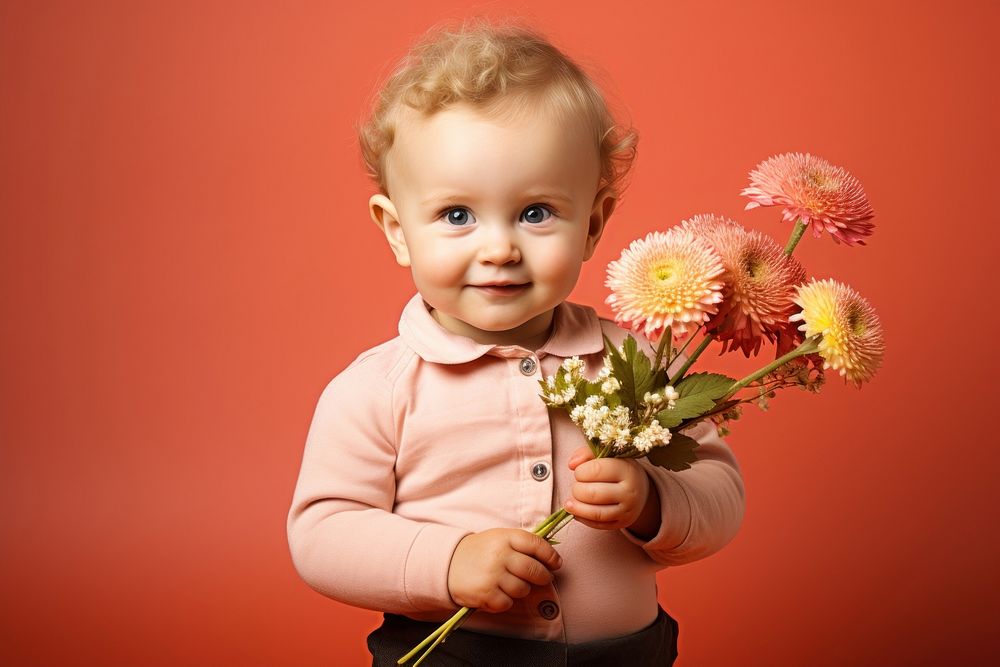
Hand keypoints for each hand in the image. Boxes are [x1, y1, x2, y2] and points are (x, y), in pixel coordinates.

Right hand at [447, 528, 561, 612]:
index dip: (551, 556)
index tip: (556, 563)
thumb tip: (552, 557)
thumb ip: (522, 544)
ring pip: (523, 589)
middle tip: (543, 578)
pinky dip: (506, 601)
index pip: (537, 545)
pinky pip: (508, 603)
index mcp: (505, 537)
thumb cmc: (481, 551)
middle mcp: (499, 555)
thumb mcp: (499, 538)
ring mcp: (492, 575)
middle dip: (543, 576)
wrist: (449, 563)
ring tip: (511, 583)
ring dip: (522, 589)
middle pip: (534, 570)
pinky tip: (498, 592)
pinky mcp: (485, 594)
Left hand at [564, 446, 659, 535]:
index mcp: (627, 469)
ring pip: (595, 513)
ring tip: (570, 501)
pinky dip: (582, 518)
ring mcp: (627, 510)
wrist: (639, 488)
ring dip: (577, 507)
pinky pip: (597, 524)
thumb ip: (587, 453)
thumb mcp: (607, 455)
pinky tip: (577, 510)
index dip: (580, 471)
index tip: (579, 471)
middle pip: (592, 493)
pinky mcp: (622, 523)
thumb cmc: (618, 468)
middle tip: (578, 485)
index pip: (596, 470)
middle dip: (577, 489)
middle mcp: (630, 491)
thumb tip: (571, 464)